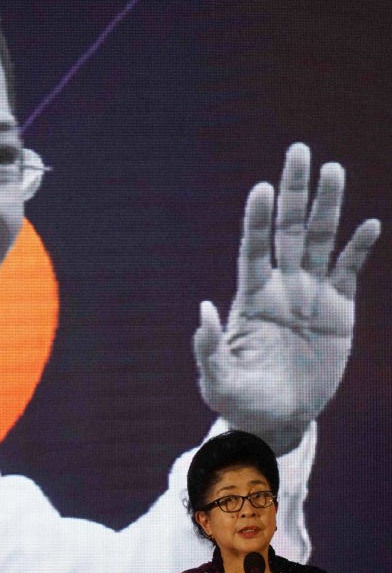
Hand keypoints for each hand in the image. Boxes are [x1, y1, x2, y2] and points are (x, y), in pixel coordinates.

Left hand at [192, 142, 380, 455]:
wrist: (279, 421)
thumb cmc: (240, 402)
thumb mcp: (218, 383)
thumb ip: (209, 349)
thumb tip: (202, 308)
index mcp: (252, 299)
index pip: (254, 250)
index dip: (258, 220)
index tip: (262, 189)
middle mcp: (282, 288)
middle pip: (289, 231)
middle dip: (294, 192)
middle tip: (298, 151)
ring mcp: (311, 296)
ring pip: (321, 242)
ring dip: (328, 207)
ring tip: (333, 169)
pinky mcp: (338, 311)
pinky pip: (349, 272)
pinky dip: (358, 249)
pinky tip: (368, 225)